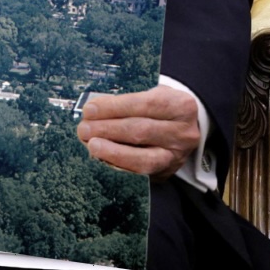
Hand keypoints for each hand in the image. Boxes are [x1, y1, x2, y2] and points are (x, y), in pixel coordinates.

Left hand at [76, 85, 200, 179]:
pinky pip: (140, 173)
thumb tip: (94, 110)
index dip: (115, 107)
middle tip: (84, 128)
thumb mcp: (154, 96)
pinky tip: (102, 157)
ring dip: (112, 151)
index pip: (145, 105)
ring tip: (91, 144)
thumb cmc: (162, 109)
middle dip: (108, 129)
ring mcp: (176, 156)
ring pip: (143, 158)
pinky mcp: (166, 172)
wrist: (185, 129)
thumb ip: (128, 102)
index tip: (91, 109)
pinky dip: (118, 164)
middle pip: (141, 131)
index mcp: (181, 106)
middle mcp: (183, 132)